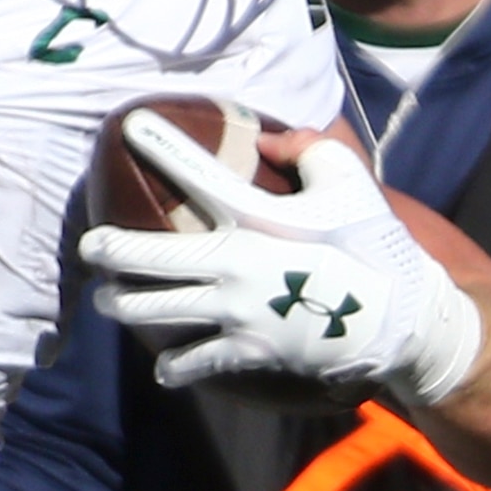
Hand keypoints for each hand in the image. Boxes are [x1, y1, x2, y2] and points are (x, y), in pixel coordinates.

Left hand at [85, 117, 479, 401]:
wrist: (400, 318)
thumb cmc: (374, 243)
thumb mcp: (350, 182)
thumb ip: (309, 149)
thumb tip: (268, 138)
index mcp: (257, 219)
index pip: (199, 175)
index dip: (162, 145)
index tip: (129, 124)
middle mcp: (235, 265)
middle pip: (149, 257)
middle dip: (110, 251)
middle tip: (90, 245)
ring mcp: (236, 312)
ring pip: (155, 310)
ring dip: (125, 306)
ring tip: (109, 301)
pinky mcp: (247, 352)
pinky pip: (194, 362)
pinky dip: (175, 366)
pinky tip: (164, 366)